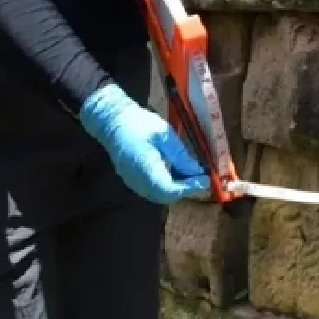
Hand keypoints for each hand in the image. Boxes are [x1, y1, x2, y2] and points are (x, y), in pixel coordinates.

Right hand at [78, 83, 209, 203]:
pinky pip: (152, 190)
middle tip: (201, 177)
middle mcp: (137, 181)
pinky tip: (177, 173)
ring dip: (177, 188)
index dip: (189, 188)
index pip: (169, 190)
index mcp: (145, 168)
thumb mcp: (165, 135)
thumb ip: (181, 156)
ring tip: (191, 174)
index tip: (205, 180)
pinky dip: (167, 185)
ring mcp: (133, 182)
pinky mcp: (132, 180)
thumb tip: (197, 172)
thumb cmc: (139, 124)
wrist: (113, 122)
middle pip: (165, 196)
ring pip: (159, 195)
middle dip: (185, 189)